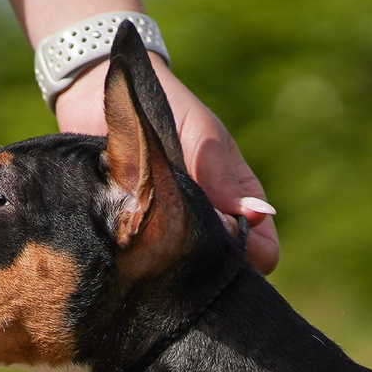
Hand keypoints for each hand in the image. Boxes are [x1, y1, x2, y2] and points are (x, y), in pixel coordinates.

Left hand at [52, 56, 279, 272]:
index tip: (225, 235)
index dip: (250, 252)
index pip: (262, 251)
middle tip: (179, 227)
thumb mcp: (204, 139)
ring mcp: (172, 236)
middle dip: (208, 260)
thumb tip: (260, 215)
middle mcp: (209, 226)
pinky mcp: (136, 238)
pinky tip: (126, 227)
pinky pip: (143, 262)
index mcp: (238, 203)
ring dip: (170, 256)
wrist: (109, 100)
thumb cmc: (170, 111)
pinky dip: (138, 251)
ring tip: (148, 223)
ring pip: (184, 270)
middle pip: (223, 268)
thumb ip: (224, 179)